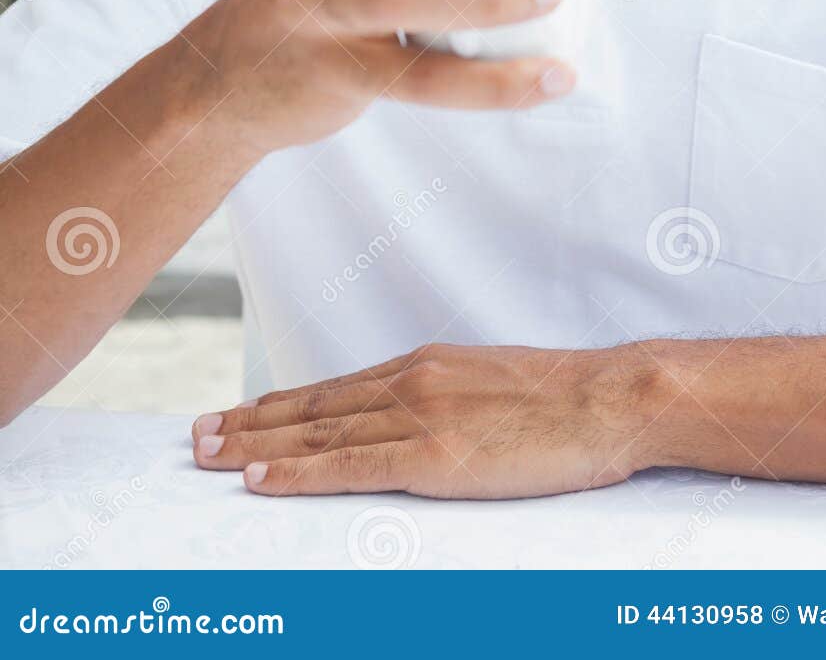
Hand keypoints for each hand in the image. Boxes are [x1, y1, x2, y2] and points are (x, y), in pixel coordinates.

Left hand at [191, 341, 659, 498]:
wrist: (609, 398)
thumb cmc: (565, 398)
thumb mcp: (491, 383)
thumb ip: (445, 398)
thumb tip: (419, 422)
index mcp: (424, 365)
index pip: (333, 389)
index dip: (279, 404)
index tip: (238, 414)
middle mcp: (410, 382)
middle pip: (311, 407)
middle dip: (249, 422)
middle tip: (196, 435)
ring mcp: (418, 415)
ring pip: (316, 434)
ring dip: (254, 446)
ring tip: (208, 453)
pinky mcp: (434, 454)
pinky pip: (348, 466)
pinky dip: (297, 474)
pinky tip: (262, 480)